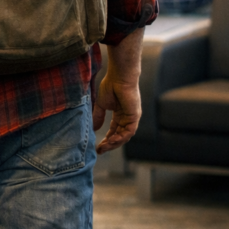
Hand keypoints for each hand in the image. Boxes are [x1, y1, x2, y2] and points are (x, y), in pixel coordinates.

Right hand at [94, 28, 144, 153]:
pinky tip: (112, 141)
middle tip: (100, 151)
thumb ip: (98, 117)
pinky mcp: (134, 117)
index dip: (106, 139)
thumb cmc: (110, 87)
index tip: (98, 147)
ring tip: (103, 147)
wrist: (119, 78)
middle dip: (110, 144)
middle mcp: (127, 118)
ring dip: (114, 143)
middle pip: (119, 135)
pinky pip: (128, 132)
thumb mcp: (101, 105)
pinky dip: (121, 138)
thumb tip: (93, 128)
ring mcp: (132, 118)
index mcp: (120, 114)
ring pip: (124, 136)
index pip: (114, 131)